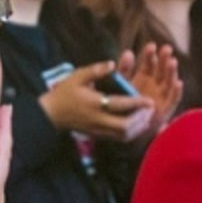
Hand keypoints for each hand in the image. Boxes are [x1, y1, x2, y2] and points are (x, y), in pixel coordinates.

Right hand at [39, 60, 155, 140]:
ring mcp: (99, 131)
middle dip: (141, 120)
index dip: (137, 104)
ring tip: (147, 117)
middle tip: (150, 110)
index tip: (150, 101)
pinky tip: (138, 125)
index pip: (120, 105)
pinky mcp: (99, 136)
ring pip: (124, 136)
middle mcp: (98, 120)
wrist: (51, 115)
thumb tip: (113, 64)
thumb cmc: (65, 93)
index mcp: (94, 104)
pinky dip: (131, 133)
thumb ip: (96, 70)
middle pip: (125, 127)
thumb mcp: (77, 76)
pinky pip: (119, 139)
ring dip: (138, 128)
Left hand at [120, 43, 182, 136]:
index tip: (151, 46)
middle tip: (166, 49)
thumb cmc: (122, 105)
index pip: (149, 63)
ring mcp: (162, 95)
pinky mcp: (167, 108)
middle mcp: (155, 84)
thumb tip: (128, 52)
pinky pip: (173, 99)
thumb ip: (124, 70)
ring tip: (172, 62)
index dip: (150, 55)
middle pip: (162, 69)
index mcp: (144, 77)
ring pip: (169, 81)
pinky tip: (178, 82)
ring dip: (172, 72)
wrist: (125, 128)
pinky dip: (176, 91)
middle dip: (164, 59)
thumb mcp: (121, 85)